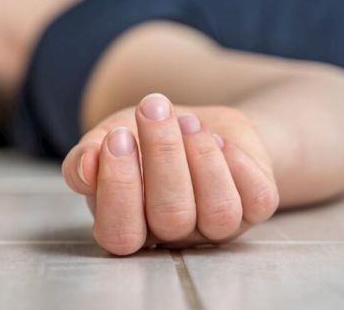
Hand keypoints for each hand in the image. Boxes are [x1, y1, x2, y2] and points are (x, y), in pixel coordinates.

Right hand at [62, 93, 278, 254]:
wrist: (191, 123)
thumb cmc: (141, 138)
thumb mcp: (106, 138)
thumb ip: (86, 157)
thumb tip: (85, 169)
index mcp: (130, 226)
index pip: (120, 232)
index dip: (119, 186)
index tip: (118, 136)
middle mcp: (173, 235)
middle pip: (170, 216)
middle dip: (162, 155)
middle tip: (153, 109)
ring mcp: (216, 226)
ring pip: (218, 212)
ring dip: (201, 157)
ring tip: (187, 119)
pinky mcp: (254, 209)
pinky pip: (258, 199)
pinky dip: (239, 163)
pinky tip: (220, 140)